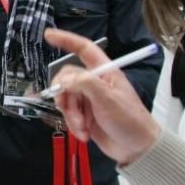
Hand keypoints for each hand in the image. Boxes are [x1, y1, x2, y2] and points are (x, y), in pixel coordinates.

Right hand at [43, 29, 159, 165]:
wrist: (136, 149)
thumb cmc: (128, 119)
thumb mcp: (108, 99)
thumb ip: (85, 84)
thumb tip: (62, 79)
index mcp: (104, 72)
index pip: (83, 49)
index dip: (66, 40)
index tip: (48, 35)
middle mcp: (95, 83)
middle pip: (67, 79)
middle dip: (65, 96)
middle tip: (70, 110)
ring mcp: (89, 99)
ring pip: (65, 98)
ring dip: (70, 115)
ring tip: (83, 128)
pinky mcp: (84, 115)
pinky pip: (68, 114)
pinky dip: (72, 125)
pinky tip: (84, 134)